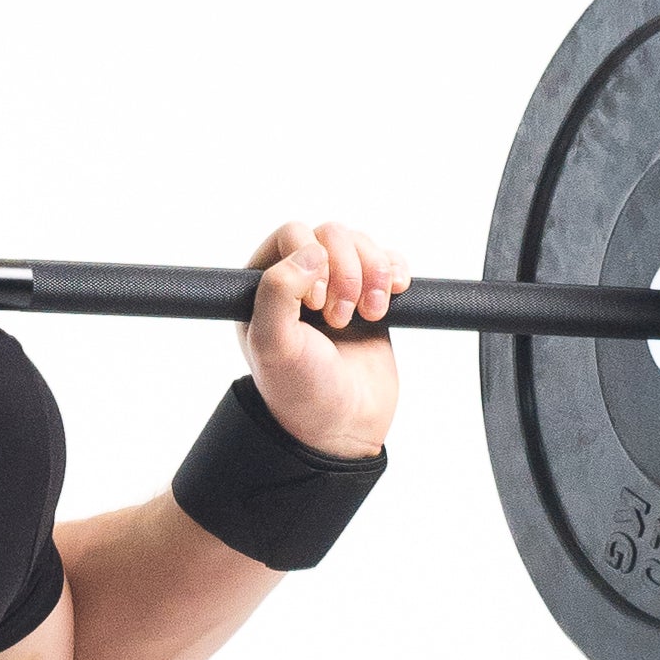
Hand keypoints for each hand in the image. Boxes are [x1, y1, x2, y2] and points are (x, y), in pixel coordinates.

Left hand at [242, 217, 405, 458]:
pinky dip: (396, 271)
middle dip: (347, 270)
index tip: (316, 304)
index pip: (291, 234)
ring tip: (371, 315)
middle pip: (331, 234)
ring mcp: (337, 286)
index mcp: (264, 286)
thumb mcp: (274, 345)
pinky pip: (388, 260)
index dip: (311, 258)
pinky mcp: (371, 297)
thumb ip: (276, 293)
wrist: (344, 426)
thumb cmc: (301, 391)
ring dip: (374, 273)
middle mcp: (299, 281)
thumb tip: (309, 252)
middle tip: (342, 318)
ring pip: (361, 243)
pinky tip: (395, 295)